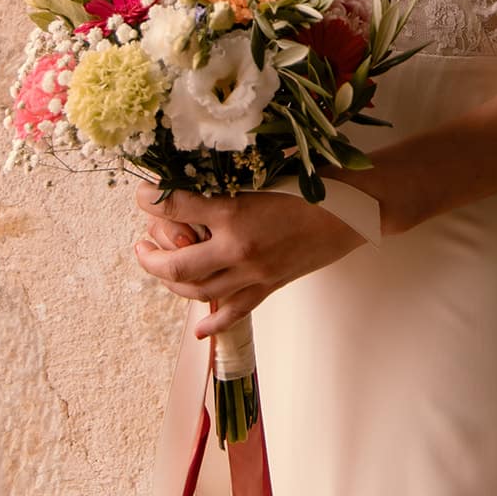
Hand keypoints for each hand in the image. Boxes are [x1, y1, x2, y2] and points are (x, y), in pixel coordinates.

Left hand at [133, 182, 365, 336]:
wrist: (357, 208)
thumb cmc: (317, 178)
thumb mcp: (269, 168)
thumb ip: (234, 174)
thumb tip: (200, 170)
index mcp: (235, 211)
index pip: (176, 208)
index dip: (151, 201)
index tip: (140, 195)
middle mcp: (238, 248)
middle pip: (176, 263)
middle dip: (150, 256)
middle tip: (139, 245)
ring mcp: (253, 273)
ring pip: (198, 290)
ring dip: (172, 282)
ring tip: (160, 268)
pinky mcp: (269, 286)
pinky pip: (234, 311)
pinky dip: (213, 321)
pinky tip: (198, 328)